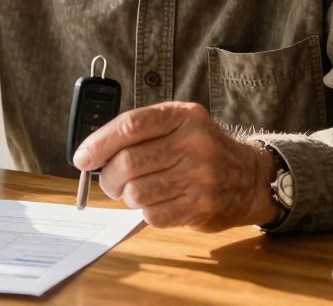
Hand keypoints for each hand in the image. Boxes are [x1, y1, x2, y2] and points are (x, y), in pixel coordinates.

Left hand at [73, 101, 279, 230]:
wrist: (251, 177)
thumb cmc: (203, 149)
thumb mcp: (180, 124)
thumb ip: (142, 132)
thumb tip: (92, 153)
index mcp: (183, 116)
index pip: (131, 125)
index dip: (99, 142)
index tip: (82, 157)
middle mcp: (194, 143)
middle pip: (128, 162)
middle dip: (108, 176)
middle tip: (109, 182)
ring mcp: (200, 177)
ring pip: (137, 192)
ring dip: (127, 196)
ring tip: (135, 192)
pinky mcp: (202, 207)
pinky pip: (153, 216)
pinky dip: (146, 212)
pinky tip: (157, 203)